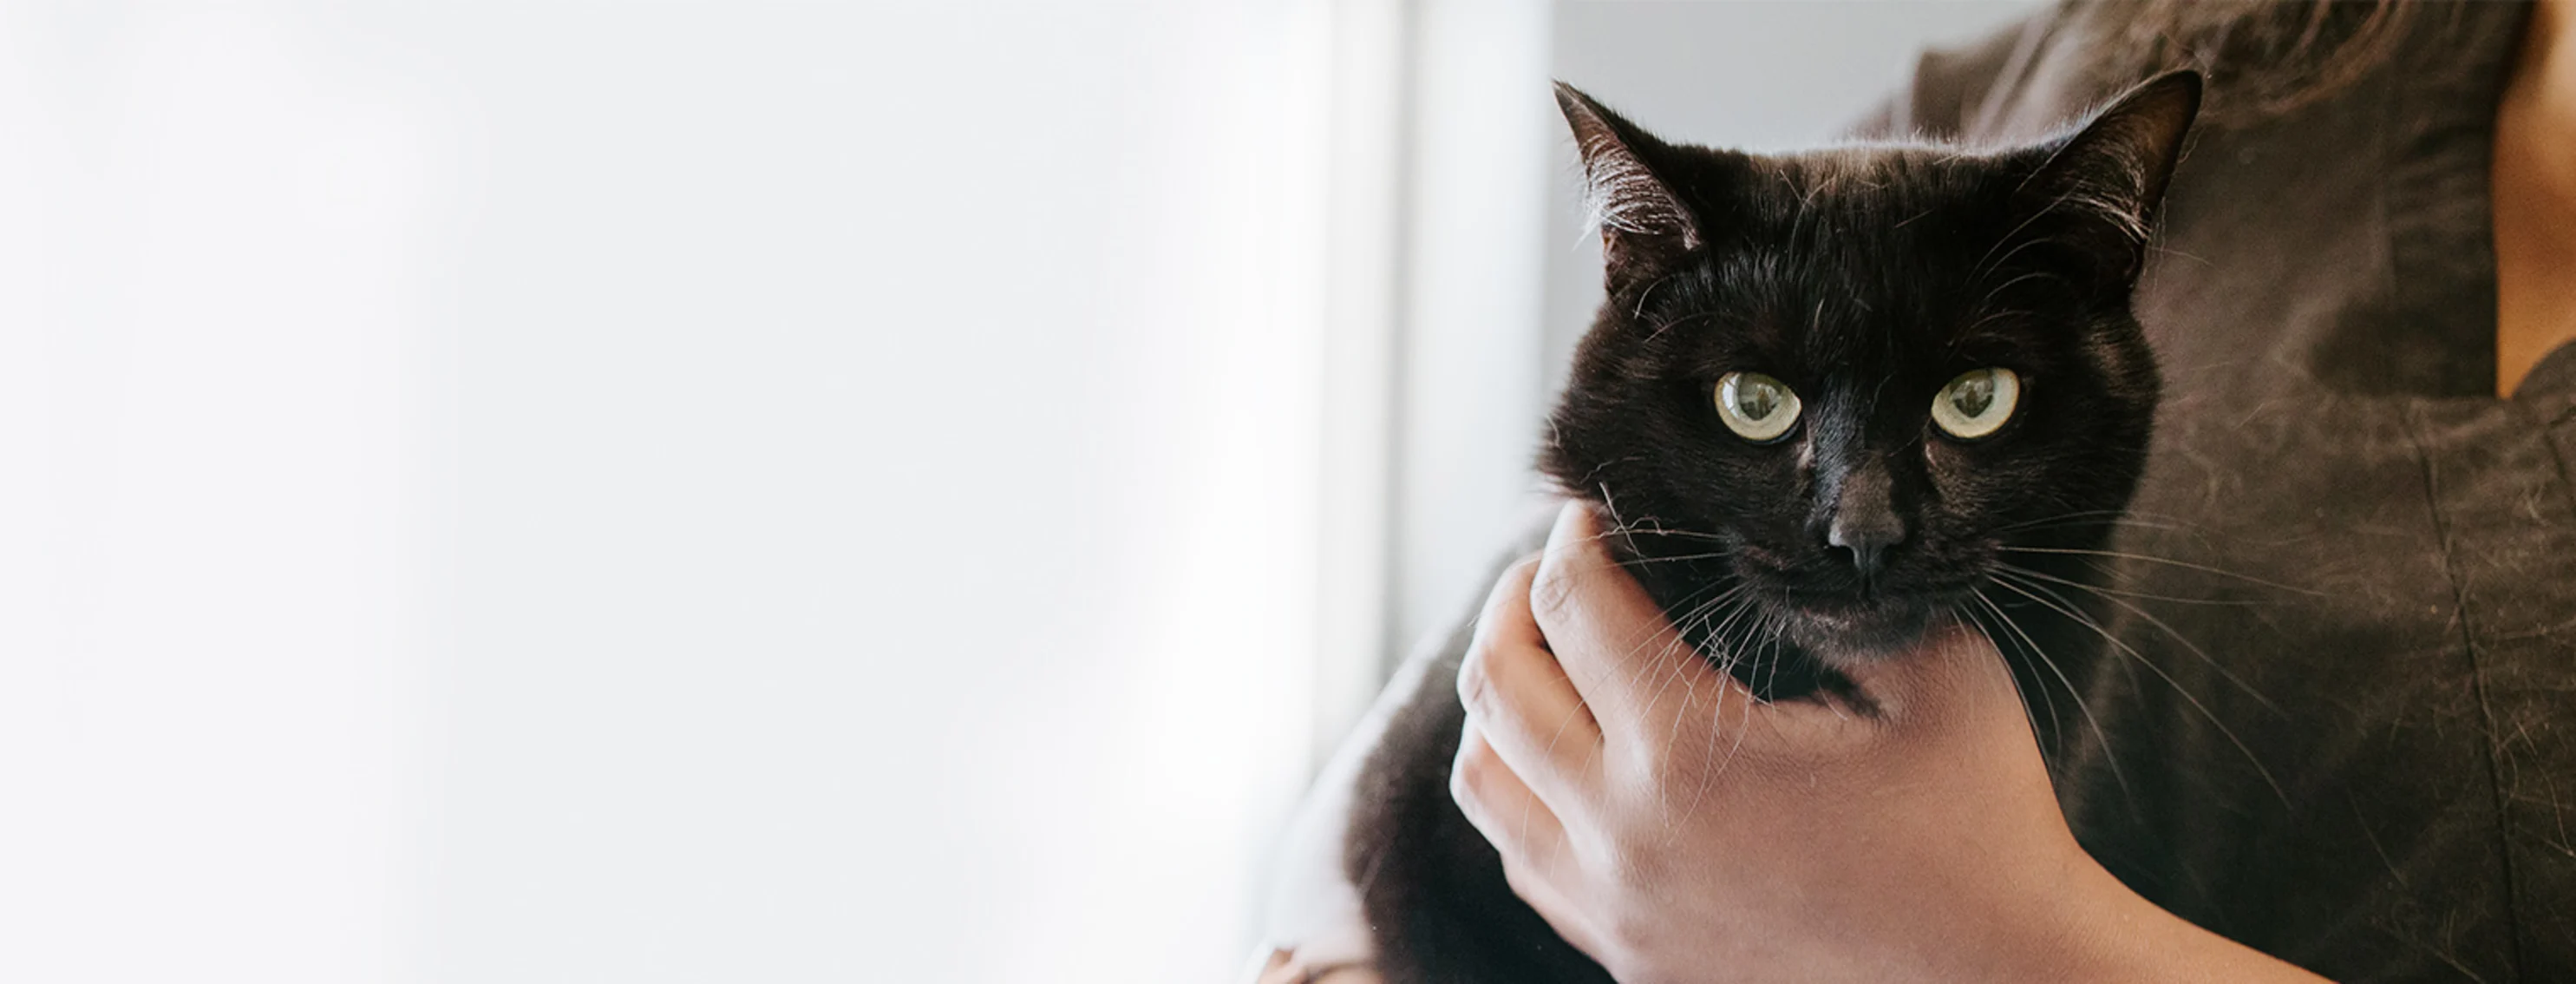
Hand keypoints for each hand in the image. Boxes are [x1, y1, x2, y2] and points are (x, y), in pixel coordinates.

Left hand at [1449, 501, 2329, 982]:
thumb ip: (1836, 596)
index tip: (1594, 513)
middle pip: (1497, 685)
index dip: (1576, 538)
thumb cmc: (1982, 826)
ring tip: (1545, 658)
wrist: (2001, 979)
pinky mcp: (1630, 955)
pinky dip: (1523, 793)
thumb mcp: (1936, 674)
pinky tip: (1569, 760)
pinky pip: (1526, 860)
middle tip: (1550, 568)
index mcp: (1685, 753)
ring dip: (1500, 705)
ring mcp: (1616, 907)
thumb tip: (1757, 539)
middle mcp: (1624, 835)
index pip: (1574, 606)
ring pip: (1486, 783)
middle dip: (1514, 603)